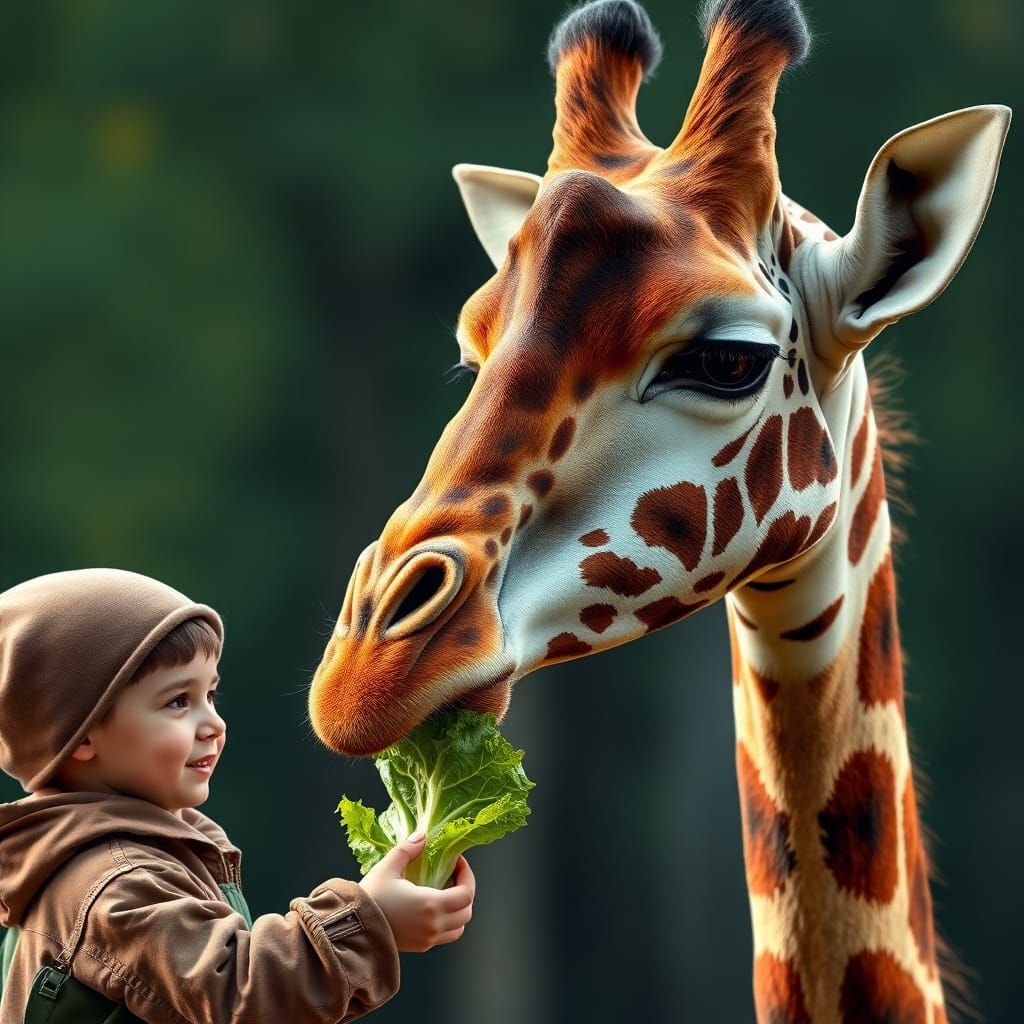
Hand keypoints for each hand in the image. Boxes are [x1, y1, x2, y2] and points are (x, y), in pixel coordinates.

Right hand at [358, 834, 475, 952]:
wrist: (353, 930)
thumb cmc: (370, 898)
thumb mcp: (387, 867)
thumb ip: (408, 850)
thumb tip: (422, 836)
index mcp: (430, 904)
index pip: (466, 894)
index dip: (467, 876)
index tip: (457, 862)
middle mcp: (433, 925)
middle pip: (467, 912)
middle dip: (465, 891)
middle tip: (453, 875)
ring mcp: (428, 939)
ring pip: (459, 927)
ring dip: (459, 910)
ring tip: (446, 892)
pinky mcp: (420, 947)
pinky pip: (445, 936)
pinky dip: (448, 923)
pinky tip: (433, 907)